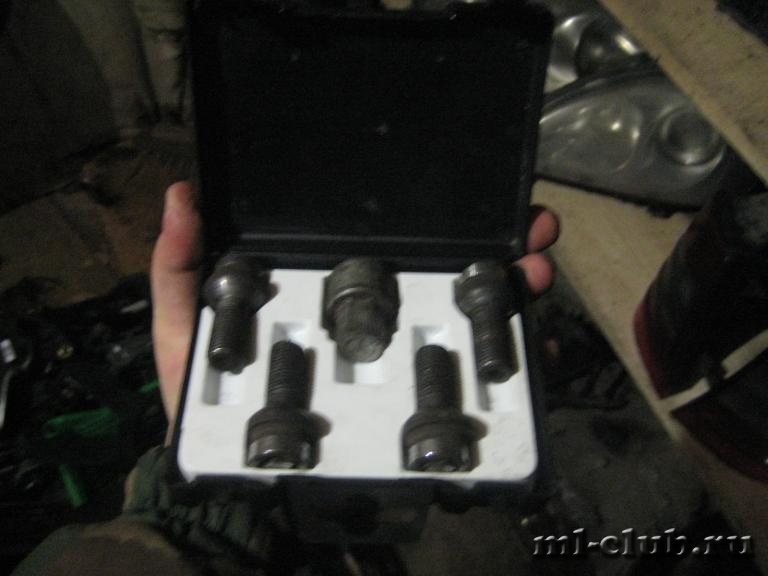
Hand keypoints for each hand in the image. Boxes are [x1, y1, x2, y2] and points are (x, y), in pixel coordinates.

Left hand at [151, 181, 558, 427]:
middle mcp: (383, 317)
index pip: (396, 241)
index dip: (438, 214)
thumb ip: (182, 270)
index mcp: (338, 290)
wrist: (244, 479)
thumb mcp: (188, 332)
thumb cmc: (212, 405)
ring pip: (476, 317)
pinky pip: (479, 380)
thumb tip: (184, 194)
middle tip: (531, 230)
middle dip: (500, 246)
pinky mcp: (423, 402)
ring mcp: (407, 360)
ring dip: (518, 291)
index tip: (477, 191)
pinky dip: (516, 361)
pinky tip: (538, 343)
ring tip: (536, 272)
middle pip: (452, 271)